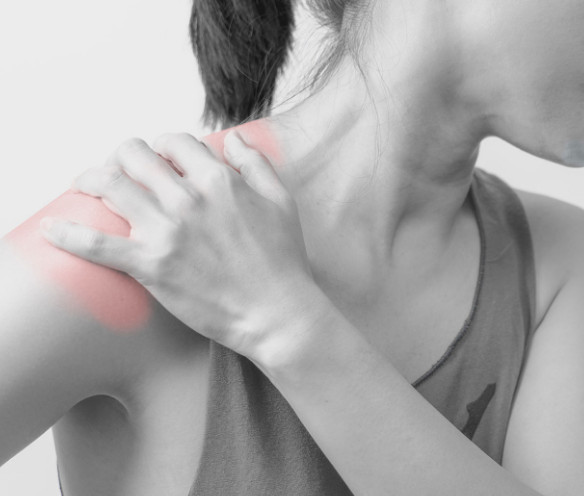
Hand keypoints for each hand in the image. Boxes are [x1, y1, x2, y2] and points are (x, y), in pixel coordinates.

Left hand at [39, 131, 318, 359]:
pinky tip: (51, 228)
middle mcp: (188, 198)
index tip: (160, 159)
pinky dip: (68, 234)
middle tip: (119, 168)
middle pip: (135, 156)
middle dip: (123, 156)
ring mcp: (167, 231)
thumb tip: (234, 138)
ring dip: (90, 179)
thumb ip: (256, 163)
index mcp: (219, 180)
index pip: (175, 142)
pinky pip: (97, 244)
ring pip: (111, 186)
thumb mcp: (282, 200)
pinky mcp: (150, 266)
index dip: (163, 147)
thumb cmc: (283, 260)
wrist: (276, 313)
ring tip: (83, 184)